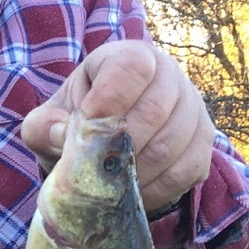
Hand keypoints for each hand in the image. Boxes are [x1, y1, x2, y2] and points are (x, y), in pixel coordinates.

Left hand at [20, 39, 213, 211]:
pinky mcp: (204, 144)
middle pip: (155, 111)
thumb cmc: (72, 124)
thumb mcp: (46, 122)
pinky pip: (186, 170)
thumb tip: (63, 138)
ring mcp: (192, 108)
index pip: (131, 67)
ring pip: (172, 144)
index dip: (109, 99)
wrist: (103, 141)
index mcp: (127, 56)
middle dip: (119, 146)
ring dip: (135, 171)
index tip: (86, 126)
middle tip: (95, 165)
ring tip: (109, 182)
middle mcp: (168, 74)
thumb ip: (44, 127)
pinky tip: (132, 192)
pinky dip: (156, 188)